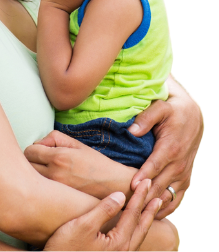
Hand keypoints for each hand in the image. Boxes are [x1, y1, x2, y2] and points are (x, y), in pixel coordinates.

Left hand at [25, 130, 134, 199]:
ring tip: (44, 173)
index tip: (39, 152)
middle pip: (27, 166)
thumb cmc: (95, 162)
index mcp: (58, 157)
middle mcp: (55, 173)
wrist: (115, 185)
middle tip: (40, 162)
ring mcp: (57, 189)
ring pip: (32, 180)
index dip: (33, 150)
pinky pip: (42, 192)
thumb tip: (38, 143)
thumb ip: (53, 138)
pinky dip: (42, 187)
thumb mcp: (76, 143)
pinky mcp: (60, 200)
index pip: (29, 151)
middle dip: (30, 161)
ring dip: (34, 174)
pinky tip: (49, 186)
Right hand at [43, 180, 160, 251]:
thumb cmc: (66, 248)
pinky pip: (132, 239)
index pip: (133, 214)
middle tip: (158, 193)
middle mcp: (123, 251)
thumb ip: (104, 210)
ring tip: (153, 207)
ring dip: (147, 219)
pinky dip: (138, 228)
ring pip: (139, 235)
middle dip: (149, 208)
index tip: (146, 182)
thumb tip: (121, 195)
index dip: (140, 196)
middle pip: (141, 226)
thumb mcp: (83, 225)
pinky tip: (135, 225)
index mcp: (119, 242)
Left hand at [128, 84, 203, 216]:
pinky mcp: (186, 176)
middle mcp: (179, 163)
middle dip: (146, 195)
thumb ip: (146, 118)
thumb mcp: (160, 108)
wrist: (193, 115)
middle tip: (129, 206)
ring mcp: (184, 172)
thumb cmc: (172, 110)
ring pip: (170, 194)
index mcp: (171, 148)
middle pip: (160, 183)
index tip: (132, 187)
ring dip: (156, 205)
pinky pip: (178, 196)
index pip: (155, 166)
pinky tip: (155, 215)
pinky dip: (168, 207)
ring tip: (140, 215)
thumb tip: (132, 130)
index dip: (144, 176)